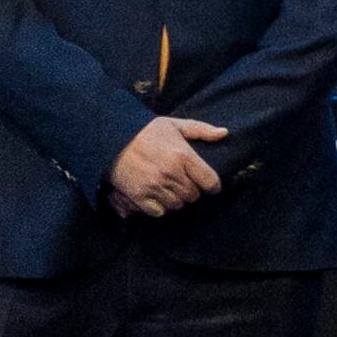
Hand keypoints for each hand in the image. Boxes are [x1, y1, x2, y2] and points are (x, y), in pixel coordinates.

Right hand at [105, 116, 227, 215]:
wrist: (111, 137)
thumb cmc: (145, 130)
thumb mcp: (174, 125)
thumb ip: (201, 130)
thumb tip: (224, 133)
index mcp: (183, 156)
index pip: (210, 181)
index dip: (212, 185)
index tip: (209, 185)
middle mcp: (172, 173)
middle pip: (194, 195)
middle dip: (191, 190)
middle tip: (182, 182)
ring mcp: (156, 186)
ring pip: (178, 205)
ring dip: (176, 199)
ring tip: (168, 187)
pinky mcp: (140, 196)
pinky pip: (160, 212)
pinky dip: (160, 207)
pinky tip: (156, 195)